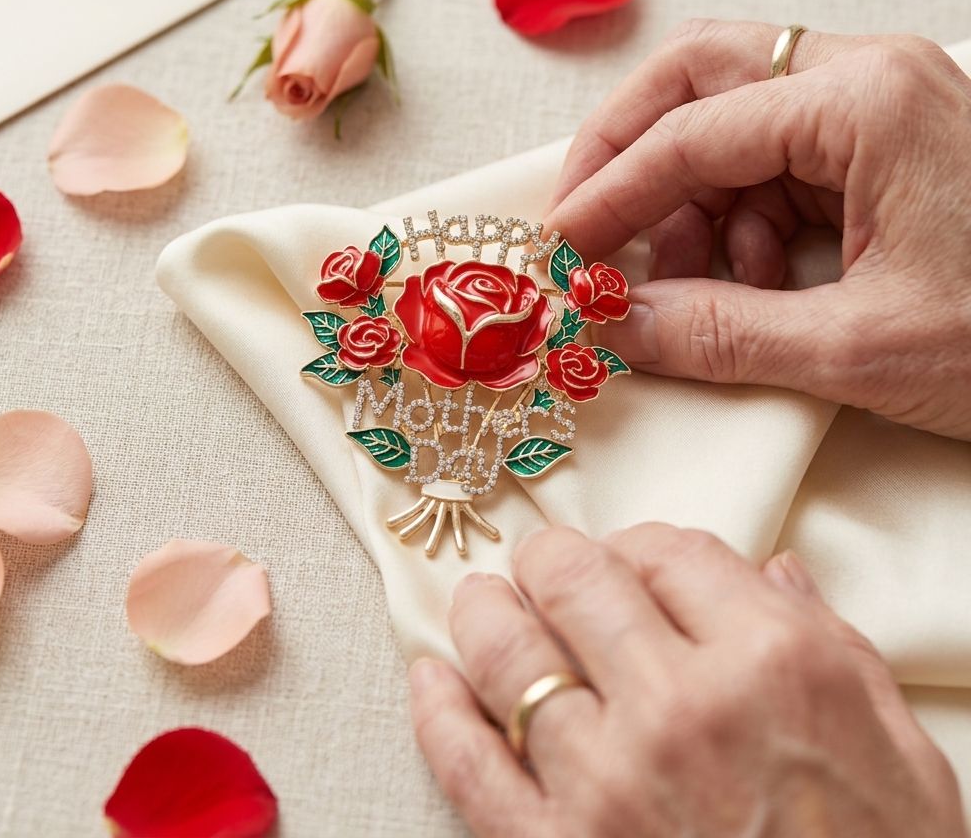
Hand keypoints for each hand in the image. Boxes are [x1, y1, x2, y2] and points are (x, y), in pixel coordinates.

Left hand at [409, 525, 965, 836]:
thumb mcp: (898, 748)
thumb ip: (830, 642)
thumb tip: (772, 572)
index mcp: (770, 663)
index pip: (669, 549)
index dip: (641, 543)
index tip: (631, 559)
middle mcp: (679, 709)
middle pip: (576, 580)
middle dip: (553, 559)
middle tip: (546, 565)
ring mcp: (606, 785)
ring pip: (509, 655)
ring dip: (483, 613)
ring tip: (481, 601)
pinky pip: (467, 766)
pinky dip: (437, 712)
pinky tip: (431, 679)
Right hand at [544, 20, 970, 439]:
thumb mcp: (861, 346)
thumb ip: (717, 334)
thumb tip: (614, 328)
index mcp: (868, 99)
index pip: (691, 129)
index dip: (609, 194)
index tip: (561, 249)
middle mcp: (868, 81)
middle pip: (701, 78)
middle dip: (630, 154)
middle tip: (587, 225)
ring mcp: (875, 111)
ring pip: (729, 127)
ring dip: (688, 206)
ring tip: (685, 285)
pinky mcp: (879, 152)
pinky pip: (769, 168)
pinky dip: (736, 226)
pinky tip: (748, 285)